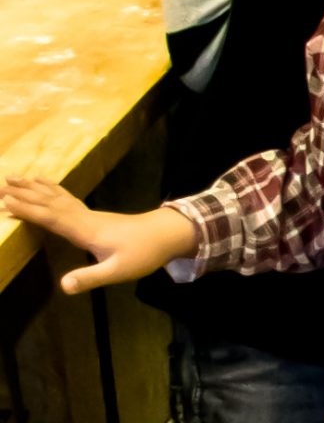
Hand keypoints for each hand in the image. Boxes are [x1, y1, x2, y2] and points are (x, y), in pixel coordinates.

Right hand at [0, 178, 195, 293]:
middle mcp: (85, 218)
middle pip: (50, 202)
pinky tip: (45, 183)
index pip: (52, 218)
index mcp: (86, 230)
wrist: (167, 234)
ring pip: (57, 197)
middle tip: (0, 184)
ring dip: (35, 188)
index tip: (5, 202)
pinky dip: (52, 190)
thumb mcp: (118, 271)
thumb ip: (91, 278)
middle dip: (25, 194)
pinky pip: (66, 198)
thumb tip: (64, 285)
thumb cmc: (144, 253)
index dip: (29, 210)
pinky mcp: (93, 215)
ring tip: (15, 177)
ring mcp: (90, 214)